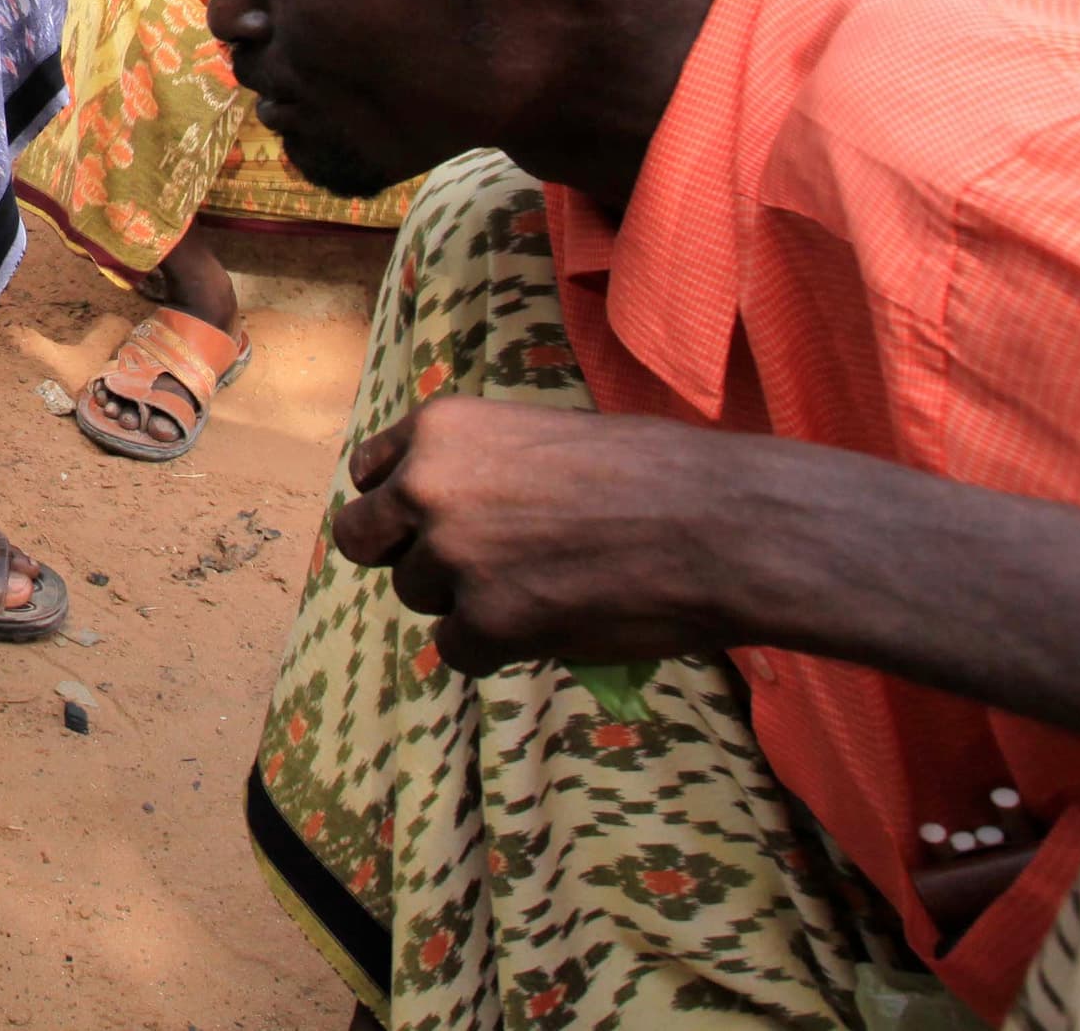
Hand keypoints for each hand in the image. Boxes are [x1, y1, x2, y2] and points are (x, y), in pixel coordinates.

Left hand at [331, 397, 753, 675]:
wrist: (716, 523)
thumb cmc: (651, 472)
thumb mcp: (540, 436)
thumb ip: (479, 468)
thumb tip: (442, 513)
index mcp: (440, 429)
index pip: (369, 474)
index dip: (396, 503)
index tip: (422, 521)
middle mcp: (427, 487)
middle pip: (363, 539)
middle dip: (402, 556)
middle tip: (460, 570)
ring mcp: (452, 556)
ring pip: (418, 596)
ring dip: (464, 601)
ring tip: (541, 586)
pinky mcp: (485, 621)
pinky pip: (457, 649)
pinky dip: (495, 648)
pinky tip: (551, 625)